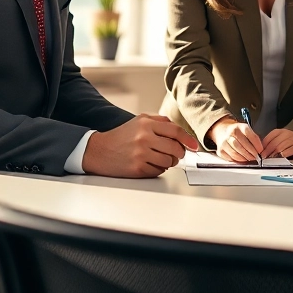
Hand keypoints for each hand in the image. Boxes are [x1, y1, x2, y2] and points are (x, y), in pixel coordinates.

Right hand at [81, 114, 199, 177]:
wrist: (98, 150)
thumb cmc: (121, 136)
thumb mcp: (139, 121)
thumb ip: (160, 122)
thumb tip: (180, 132)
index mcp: (146, 124)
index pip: (175, 131)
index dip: (188, 140)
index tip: (194, 146)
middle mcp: (144, 138)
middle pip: (175, 148)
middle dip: (179, 153)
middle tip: (176, 154)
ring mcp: (140, 154)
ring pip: (169, 162)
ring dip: (169, 162)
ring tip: (161, 158)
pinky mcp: (137, 168)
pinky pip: (159, 171)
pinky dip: (159, 169)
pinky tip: (151, 164)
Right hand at [208, 117, 264, 162]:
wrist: (222, 131)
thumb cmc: (236, 132)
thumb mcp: (245, 130)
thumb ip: (253, 138)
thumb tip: (260, 150)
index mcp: (239, 126)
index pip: (250, 135)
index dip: (257, 144)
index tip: (261, 150)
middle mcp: (231, 133)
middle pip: (242, 144)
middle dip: (251, 152)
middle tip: (256, 156)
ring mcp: (224, 141)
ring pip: (236, 152)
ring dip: (245, 157)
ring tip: (250, 158)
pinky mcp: (220, 150)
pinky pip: (230, 157)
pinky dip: (237, 160)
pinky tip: (242, 160)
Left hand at [262, 128, 292, 158]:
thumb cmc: (289, 143)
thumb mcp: (279, 141)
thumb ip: (271, 144)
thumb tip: (261, 152)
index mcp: (279, 132)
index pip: (269, 138)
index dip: (263, 146)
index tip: (260, 153)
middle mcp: (286, 134)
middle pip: (274, 143)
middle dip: (268, 151)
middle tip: (264, 157)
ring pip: (281, 146)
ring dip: (275, 153)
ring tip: (271, 158)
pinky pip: (290, 150)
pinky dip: (285, 154)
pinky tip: (282, 157)